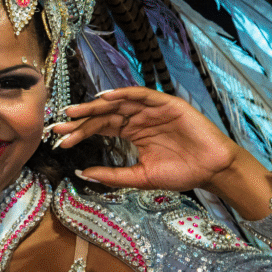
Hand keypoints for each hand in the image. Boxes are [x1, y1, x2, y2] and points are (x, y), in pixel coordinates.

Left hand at [49, 88, 271, 217]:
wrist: (212, 171)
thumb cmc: (181, 173)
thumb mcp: (140, 177)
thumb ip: (112, 175)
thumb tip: (82, 174)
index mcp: (132, 132)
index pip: (101, 128)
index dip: (80, 132)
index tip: (60, 139)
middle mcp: (139, 118)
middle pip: (105, 114)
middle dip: (81, 119)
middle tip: (60, 123)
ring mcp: (152, 110)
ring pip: (119, 103)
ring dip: (96, 105)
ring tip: (76, 110)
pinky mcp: (167, 104)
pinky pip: (142, 95)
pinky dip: (124, 94)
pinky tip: (106, 97)